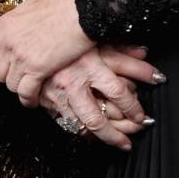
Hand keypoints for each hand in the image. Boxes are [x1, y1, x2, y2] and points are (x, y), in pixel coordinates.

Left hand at [0, 0, 93, 103]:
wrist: (84, 9)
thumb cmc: (67, 1)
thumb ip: (26, 10)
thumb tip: (28, 11)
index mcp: (5, 24)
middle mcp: (8, 43)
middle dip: (8, 75)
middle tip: (20, 74)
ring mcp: (21, 57)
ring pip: (10, 84)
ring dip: (21, 86)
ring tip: (31, 86)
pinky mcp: (37, 69)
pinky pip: (25, 93)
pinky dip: (28, 99)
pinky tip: (34, 100)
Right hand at [40, 46, 158, 150]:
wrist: (33, 42)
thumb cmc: (69, 37)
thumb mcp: (99, 39)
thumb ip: (123, 50)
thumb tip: (145, 53)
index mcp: (89, 65)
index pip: (117, 92)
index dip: (132, 107)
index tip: (142, 115)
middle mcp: (73, 83)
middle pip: (97, 119)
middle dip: (117, 134)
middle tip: (131, 138)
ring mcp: (58, 96)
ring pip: (82, 126)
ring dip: (102, 136)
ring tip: (119, 140)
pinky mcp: (47, 103)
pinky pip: (68, 124)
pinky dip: (83, 131)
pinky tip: (94, 134)